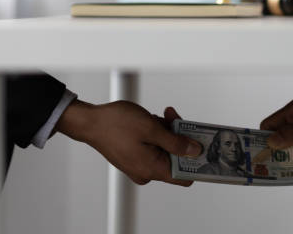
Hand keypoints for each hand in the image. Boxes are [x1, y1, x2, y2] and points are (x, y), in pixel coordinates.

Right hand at [57, 101, 200, 185]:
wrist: (89, 121)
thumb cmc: (115, 123)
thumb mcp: (152, 128)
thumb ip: (176, 142)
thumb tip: (194, 151)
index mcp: (152, 169)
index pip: (184, 177)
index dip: (196, 162)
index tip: (203, 146)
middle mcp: (146, 171)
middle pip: (176, 158)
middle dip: (179, 136)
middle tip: (173, 118)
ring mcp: (140, 164)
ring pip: (165, 149)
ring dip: (166, 131)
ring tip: (158, 117)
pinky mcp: (135, 156)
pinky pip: (154, 146)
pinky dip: (156, 133)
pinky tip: (151, 120)